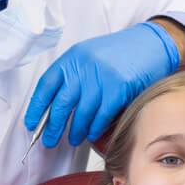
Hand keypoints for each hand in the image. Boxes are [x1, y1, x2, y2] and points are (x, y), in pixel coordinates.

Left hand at [25, 22, 179, 146]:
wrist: (152, 44)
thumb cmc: (120, 53)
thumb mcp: (90, 55)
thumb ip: (74, 75)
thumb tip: (54, 107)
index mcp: (73, 57)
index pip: (46, 86)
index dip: (36, 107)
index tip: (32, 123)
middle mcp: (85, 67)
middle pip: (62, 103)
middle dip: (53, 127)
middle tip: (49, 140)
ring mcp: (102, 78)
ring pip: (82, 113)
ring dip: (75, 131)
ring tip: (72, 139)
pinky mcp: (119, 89)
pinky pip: (102, 116)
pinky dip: (95, 128)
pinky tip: (91, 134)